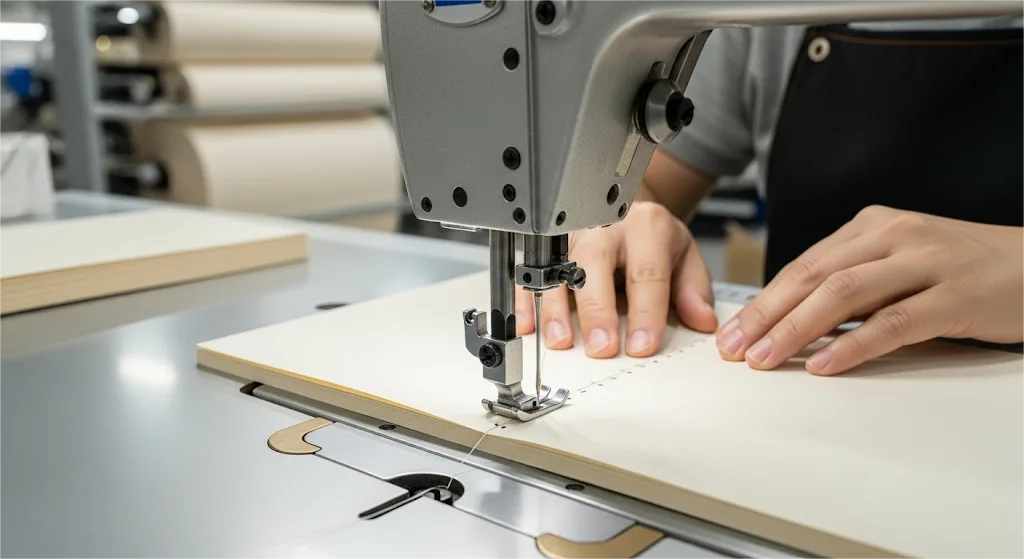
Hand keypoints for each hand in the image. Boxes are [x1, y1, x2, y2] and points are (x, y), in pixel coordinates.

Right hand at [515, 202, 717, 357]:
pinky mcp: (547, 247)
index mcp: (646, 228)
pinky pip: (529, 271)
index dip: (645, 312)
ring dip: (555, 307)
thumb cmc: (651, 239)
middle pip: (594, 265)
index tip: (642, 346)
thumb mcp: (683, 255)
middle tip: (601, 347)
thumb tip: (701, 320)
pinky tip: (528, 325)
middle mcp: (605, 227)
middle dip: (596, 310)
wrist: (625, 211)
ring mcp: (572, 236)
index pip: (647, 272)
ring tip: (560, 339)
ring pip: (556, 267)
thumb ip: (693, 289)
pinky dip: (527, 300)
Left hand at [716, 205, 1023, 374]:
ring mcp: (926, 262)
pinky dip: (855, 344)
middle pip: (814, 276)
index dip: (763, 301)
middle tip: (735, 349)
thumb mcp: (901, 260)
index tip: (732, 333)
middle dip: (767, 315)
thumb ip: (854, 280)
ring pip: (845, 294)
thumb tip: (793, 319)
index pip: (804, 265)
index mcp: (873, 226)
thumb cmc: (964, 268)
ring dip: (797, 329)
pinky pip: (895, 321)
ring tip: (767, 359)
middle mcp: (894, 235)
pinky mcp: (956, 295)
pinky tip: (825, 364)